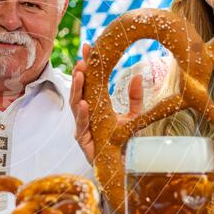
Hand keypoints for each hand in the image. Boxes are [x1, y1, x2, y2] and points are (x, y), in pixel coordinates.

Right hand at [70, 42, 143, 162]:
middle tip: (82, 58)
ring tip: (80, 74)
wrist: (120, 167)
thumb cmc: (123, 141)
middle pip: (79, 90)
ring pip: (76, 105)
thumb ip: (135, 98)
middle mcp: (85, 114)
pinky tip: (84, 103)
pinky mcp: (82, 141)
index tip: (88, 46)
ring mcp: (82, 127)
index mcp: (95, 105)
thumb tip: (138, 77)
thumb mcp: (132, 116)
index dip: (88, 64)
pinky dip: (82, 114)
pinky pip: (80, 126)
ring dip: (77, 89)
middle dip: (80, 73)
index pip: (90, 80)